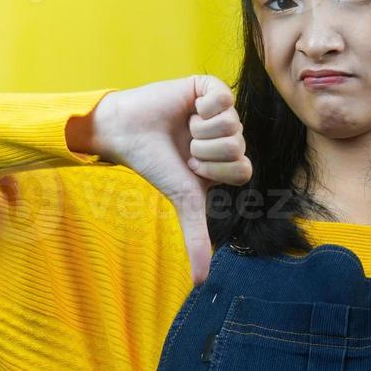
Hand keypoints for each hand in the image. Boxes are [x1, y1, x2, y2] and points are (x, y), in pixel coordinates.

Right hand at [93, 75, 252, 285]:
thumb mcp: (183, 202)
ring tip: (184, 127)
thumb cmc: (155, 165)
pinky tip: (187, 107)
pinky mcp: (211, 87)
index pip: (244, 171)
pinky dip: (201, 106)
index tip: (192, 168)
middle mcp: (231, 137)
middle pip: (239, 148)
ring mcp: (223, 111)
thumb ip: (196, 238)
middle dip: (205, 152)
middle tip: (186, 147)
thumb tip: (201, 283)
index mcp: (230, 162)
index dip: (215, 172)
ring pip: (231, 125)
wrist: (126, 132)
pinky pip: (222, 98)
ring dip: (200, 130)